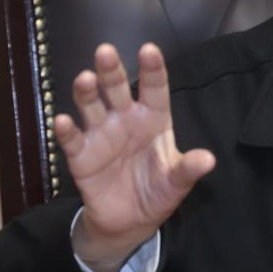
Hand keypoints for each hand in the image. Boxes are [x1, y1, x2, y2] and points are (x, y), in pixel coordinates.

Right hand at [56, 43, 215, 271]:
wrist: (131, 221)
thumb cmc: (157, 191)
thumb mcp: (177, 182)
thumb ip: (188, 169)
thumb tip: (208, 160)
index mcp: (153, 119)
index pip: (154, 89)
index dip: (152, 70)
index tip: (149, 50)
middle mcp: (125, 120)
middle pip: (117, 89)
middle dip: (111, 71)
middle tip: (105, 51)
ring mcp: (101, 135)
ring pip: (91, 107)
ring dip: (86, 93)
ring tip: (84, 79)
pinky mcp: (82, 156)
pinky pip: (73, 140)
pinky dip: (67, 130)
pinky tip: (64, 120)